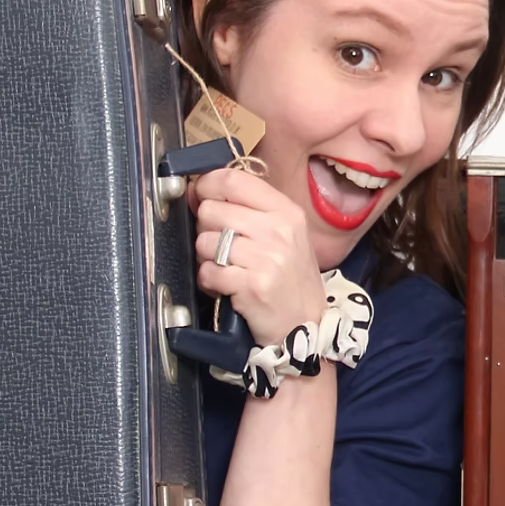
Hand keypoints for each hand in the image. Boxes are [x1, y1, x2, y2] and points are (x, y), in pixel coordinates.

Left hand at [191, 167, 326, 346]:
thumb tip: (198, 192)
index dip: (206, 185)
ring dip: (207, 259)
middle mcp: (278, 230)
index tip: (200, 196)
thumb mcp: (284, 235)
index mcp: (286, 211)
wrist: (306, 325)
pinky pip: (207, 272)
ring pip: (205, 242)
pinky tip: (225, 287)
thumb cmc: (290, 279)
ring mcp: (266, 257)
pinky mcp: (251, 285)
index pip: (233, 180)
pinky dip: (209, 282)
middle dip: (206, 229)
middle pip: (211, 210)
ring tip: (227, 269)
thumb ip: (248, 210)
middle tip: (222, 247)